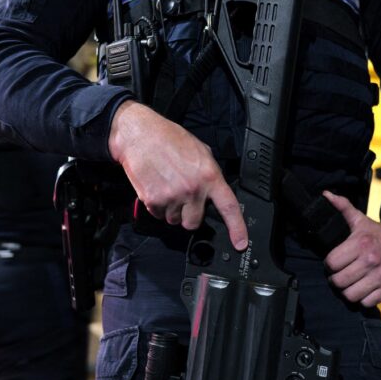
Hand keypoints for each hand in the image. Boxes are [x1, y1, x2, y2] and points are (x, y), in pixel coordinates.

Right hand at [108, 101, 247, 250]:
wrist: (140, 135)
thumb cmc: (169, 139)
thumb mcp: (200, 151)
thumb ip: (209, 174)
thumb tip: (214, 191)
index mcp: (209, 176)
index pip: (228, 207)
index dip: (237, 228)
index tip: (240, 244)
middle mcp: (192, 189)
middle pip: (194, 222)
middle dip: (189, 215)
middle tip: (183, 199)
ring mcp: (172, 196)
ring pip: (175, 220)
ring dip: (172, 210)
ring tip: (167, 187)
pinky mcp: (153, 200)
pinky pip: (158, 215)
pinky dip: (157, 206)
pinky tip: (157, 187)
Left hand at [323, 191, 380, 306]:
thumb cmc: (379, 233)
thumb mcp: (361, 219)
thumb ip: (342, 207)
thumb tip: (326, 195)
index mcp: (361, 244)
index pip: (331, 263)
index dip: (329, 264)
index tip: (334, 262)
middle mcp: (370, 261)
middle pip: (338, 281)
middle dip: (336, 279)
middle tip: (340, 274)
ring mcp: (380, 277)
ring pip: (350, 295)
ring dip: (347, 291)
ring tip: (350, 283)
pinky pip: (366, 302)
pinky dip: (362, 298)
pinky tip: (363, 288)